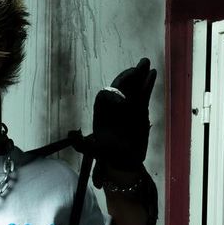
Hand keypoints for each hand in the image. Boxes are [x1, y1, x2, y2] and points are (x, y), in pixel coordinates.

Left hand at [92, 57, 156, 185]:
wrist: (123, 162)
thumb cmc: (107, 156)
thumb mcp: (92, 151)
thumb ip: (81, 144)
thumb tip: (71, 134)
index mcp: (102, 112)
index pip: (106, 96)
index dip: (113, 95)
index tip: (124, 104)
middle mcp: (115, 107)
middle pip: (120, 87)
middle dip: (128, 76)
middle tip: (138, 67)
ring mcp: (128, 106)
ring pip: (133, 87)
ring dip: (139, 74)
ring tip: (146, 62)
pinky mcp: (140, 110)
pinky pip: (143, 94)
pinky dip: (147, 84)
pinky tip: (152, 74)